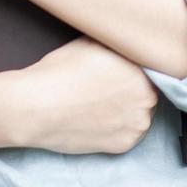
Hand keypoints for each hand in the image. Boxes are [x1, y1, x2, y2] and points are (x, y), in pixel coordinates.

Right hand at [7, 35, 159, 155]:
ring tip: (98, 106)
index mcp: (142, 69)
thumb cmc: (59, 72)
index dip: (131, 70)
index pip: (149, 68)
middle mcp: (147, 97)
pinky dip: (116, 129)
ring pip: (139, 115)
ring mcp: (138, 124)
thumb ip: (114, 44)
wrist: (37, 108)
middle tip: (104, 90)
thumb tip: (122, 41)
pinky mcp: (125, 144)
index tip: (117, 72)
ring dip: (127, 111)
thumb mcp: (89, 42)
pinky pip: (128, 134)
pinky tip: (96, 121)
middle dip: (130, 91)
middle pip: (146, 92)